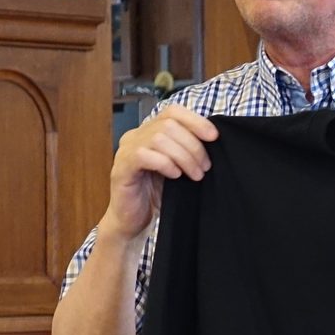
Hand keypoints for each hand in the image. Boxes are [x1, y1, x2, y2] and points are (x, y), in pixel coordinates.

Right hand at [102, 104, 217, 239]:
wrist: (134, 222)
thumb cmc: (156, 194)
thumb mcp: (178, 166)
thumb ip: (187, 149)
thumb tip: (213, 137)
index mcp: (149, 131)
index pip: (172, 112)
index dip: (195, 120)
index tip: (214, 136)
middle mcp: (135, 136)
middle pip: (169, 124)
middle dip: (193, 145)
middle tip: (204, 167)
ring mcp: (125, 151)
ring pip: (158, 138)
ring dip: (183, 156)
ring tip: (194, 174)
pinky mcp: (121, 168)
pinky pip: (144, 155)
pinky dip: (165, 164)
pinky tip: (175, 176)